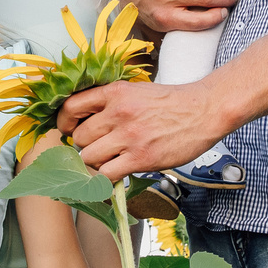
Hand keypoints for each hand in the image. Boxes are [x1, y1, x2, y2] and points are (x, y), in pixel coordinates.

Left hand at [62, 79, 232, 179]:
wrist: (203, 111)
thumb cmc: (171, 102)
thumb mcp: (136, 90)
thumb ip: (111, 102)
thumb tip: (86, 121)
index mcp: (115, 93)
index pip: (71, 107)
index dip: (64, 123)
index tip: (69, 130)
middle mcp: (118, 113)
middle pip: (79, 138)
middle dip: (85, 146)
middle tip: (98, 148)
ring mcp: (129, 136)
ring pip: (89, 158)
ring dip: (96, 163)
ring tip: (110, 160)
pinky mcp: (141, 158)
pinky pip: (107, 174)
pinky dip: (108, 177)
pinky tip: (118, 172)